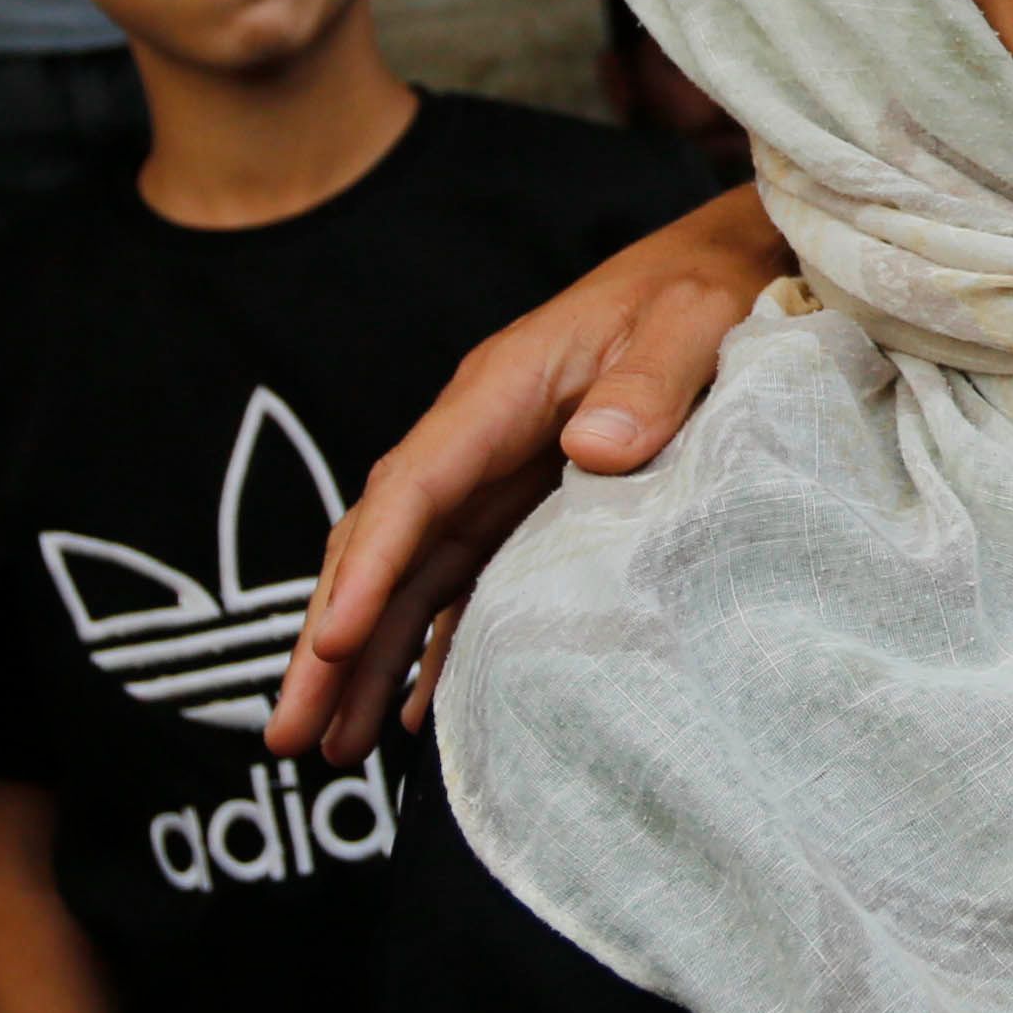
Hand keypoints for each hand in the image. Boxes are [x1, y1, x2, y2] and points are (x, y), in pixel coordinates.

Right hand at [265, 185, 790, 759]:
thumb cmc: (702, 288)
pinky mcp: (526, 503)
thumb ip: (648, 383)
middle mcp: (476, 438)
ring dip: (363, 659)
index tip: (329, 642)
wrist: (723, 264)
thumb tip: (597, 448)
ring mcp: (495, 475)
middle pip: (382, 547)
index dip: (369, 571)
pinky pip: (459, 583)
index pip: (412, 491)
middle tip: (289, 736)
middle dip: (329, 641)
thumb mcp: (688, 323)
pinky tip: (408, 713)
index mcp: (498, 392)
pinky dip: (429, 646)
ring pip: (407, 579)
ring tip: (327, 749)